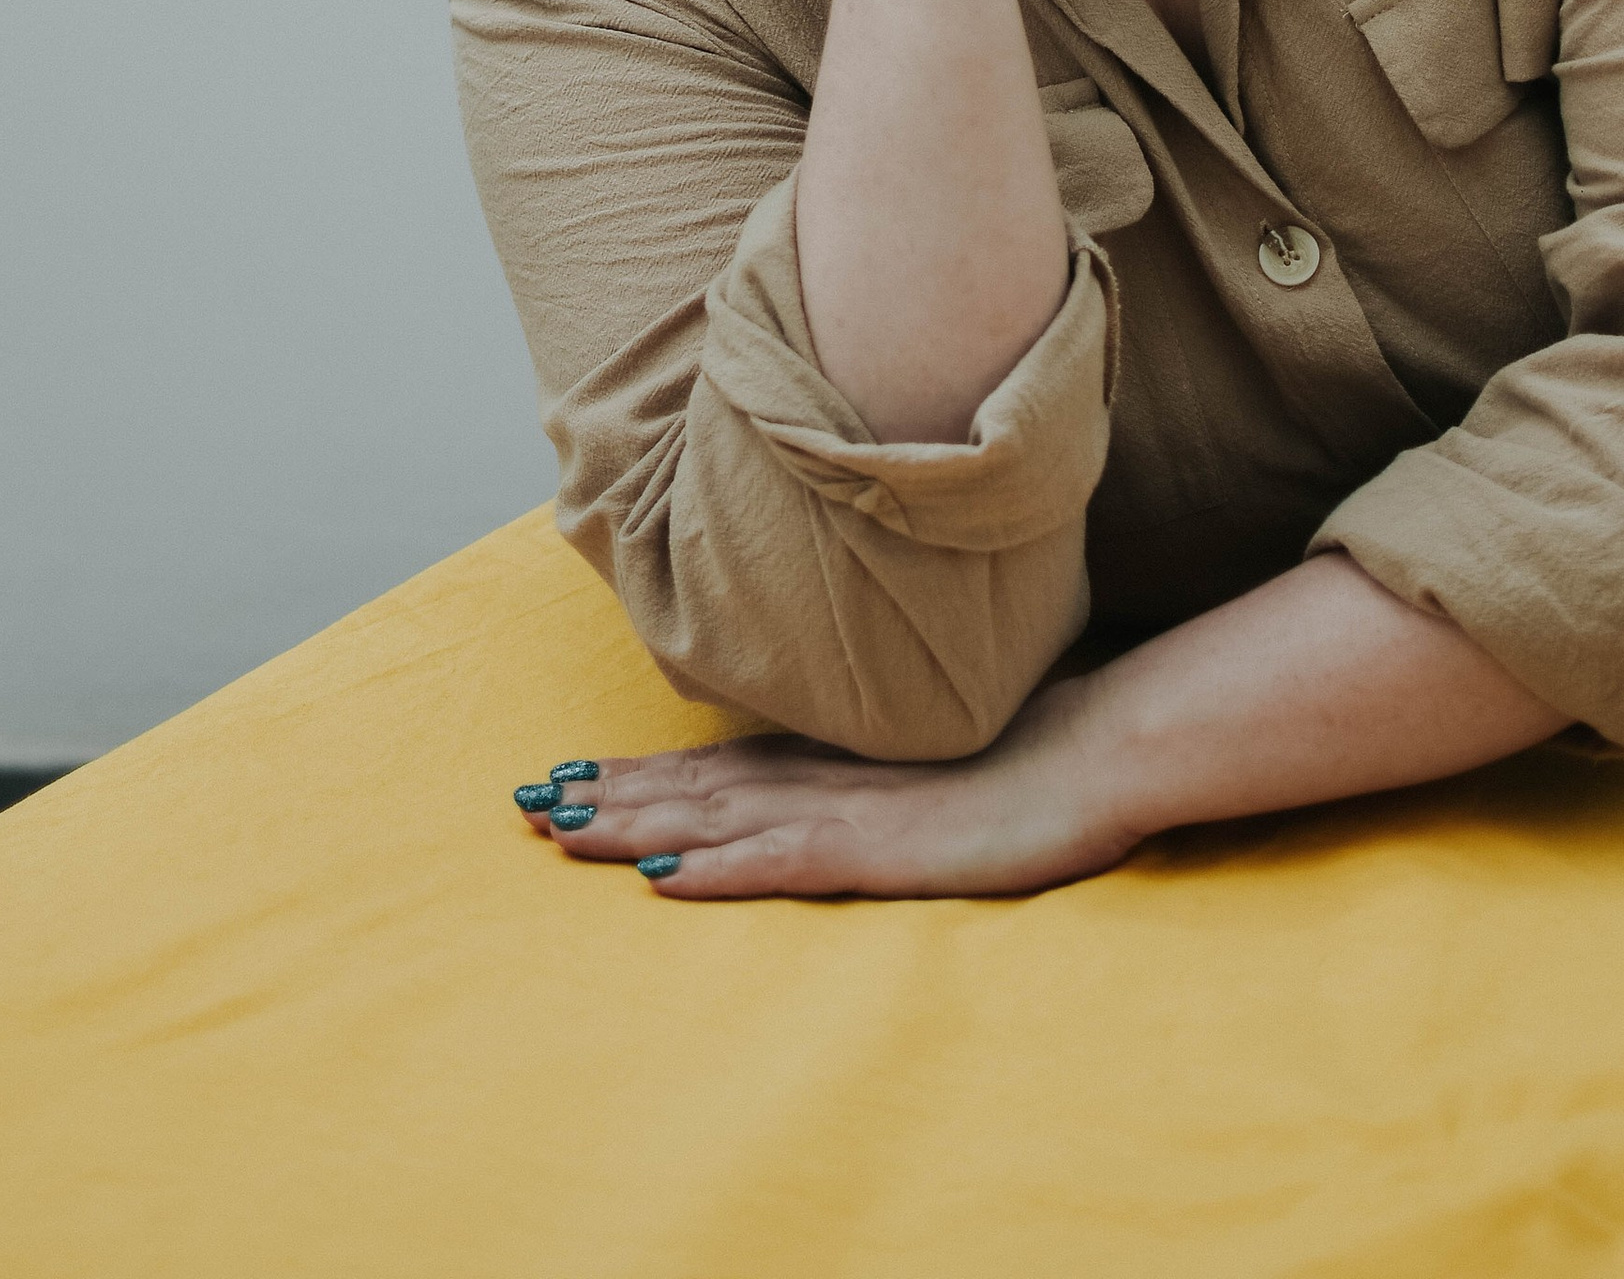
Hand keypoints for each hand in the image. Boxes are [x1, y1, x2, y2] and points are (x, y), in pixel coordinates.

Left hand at [515, 677, 1134, 901]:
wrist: (1096, 746)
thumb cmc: (1030, 748)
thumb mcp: (937, 757)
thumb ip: (880, 763)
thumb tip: (835, 774)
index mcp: (837, 756)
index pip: (716, 766)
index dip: (639, 774)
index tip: (569, 779)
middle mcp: (826, 776)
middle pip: (695, 788)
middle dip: (608, 797)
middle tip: (526, 804)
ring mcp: (849, 811)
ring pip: (716, 819)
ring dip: (636, 826)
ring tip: (563, 831)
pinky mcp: (878, 850)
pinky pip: (782, 862)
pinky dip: (718, 869)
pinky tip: (667, 877)